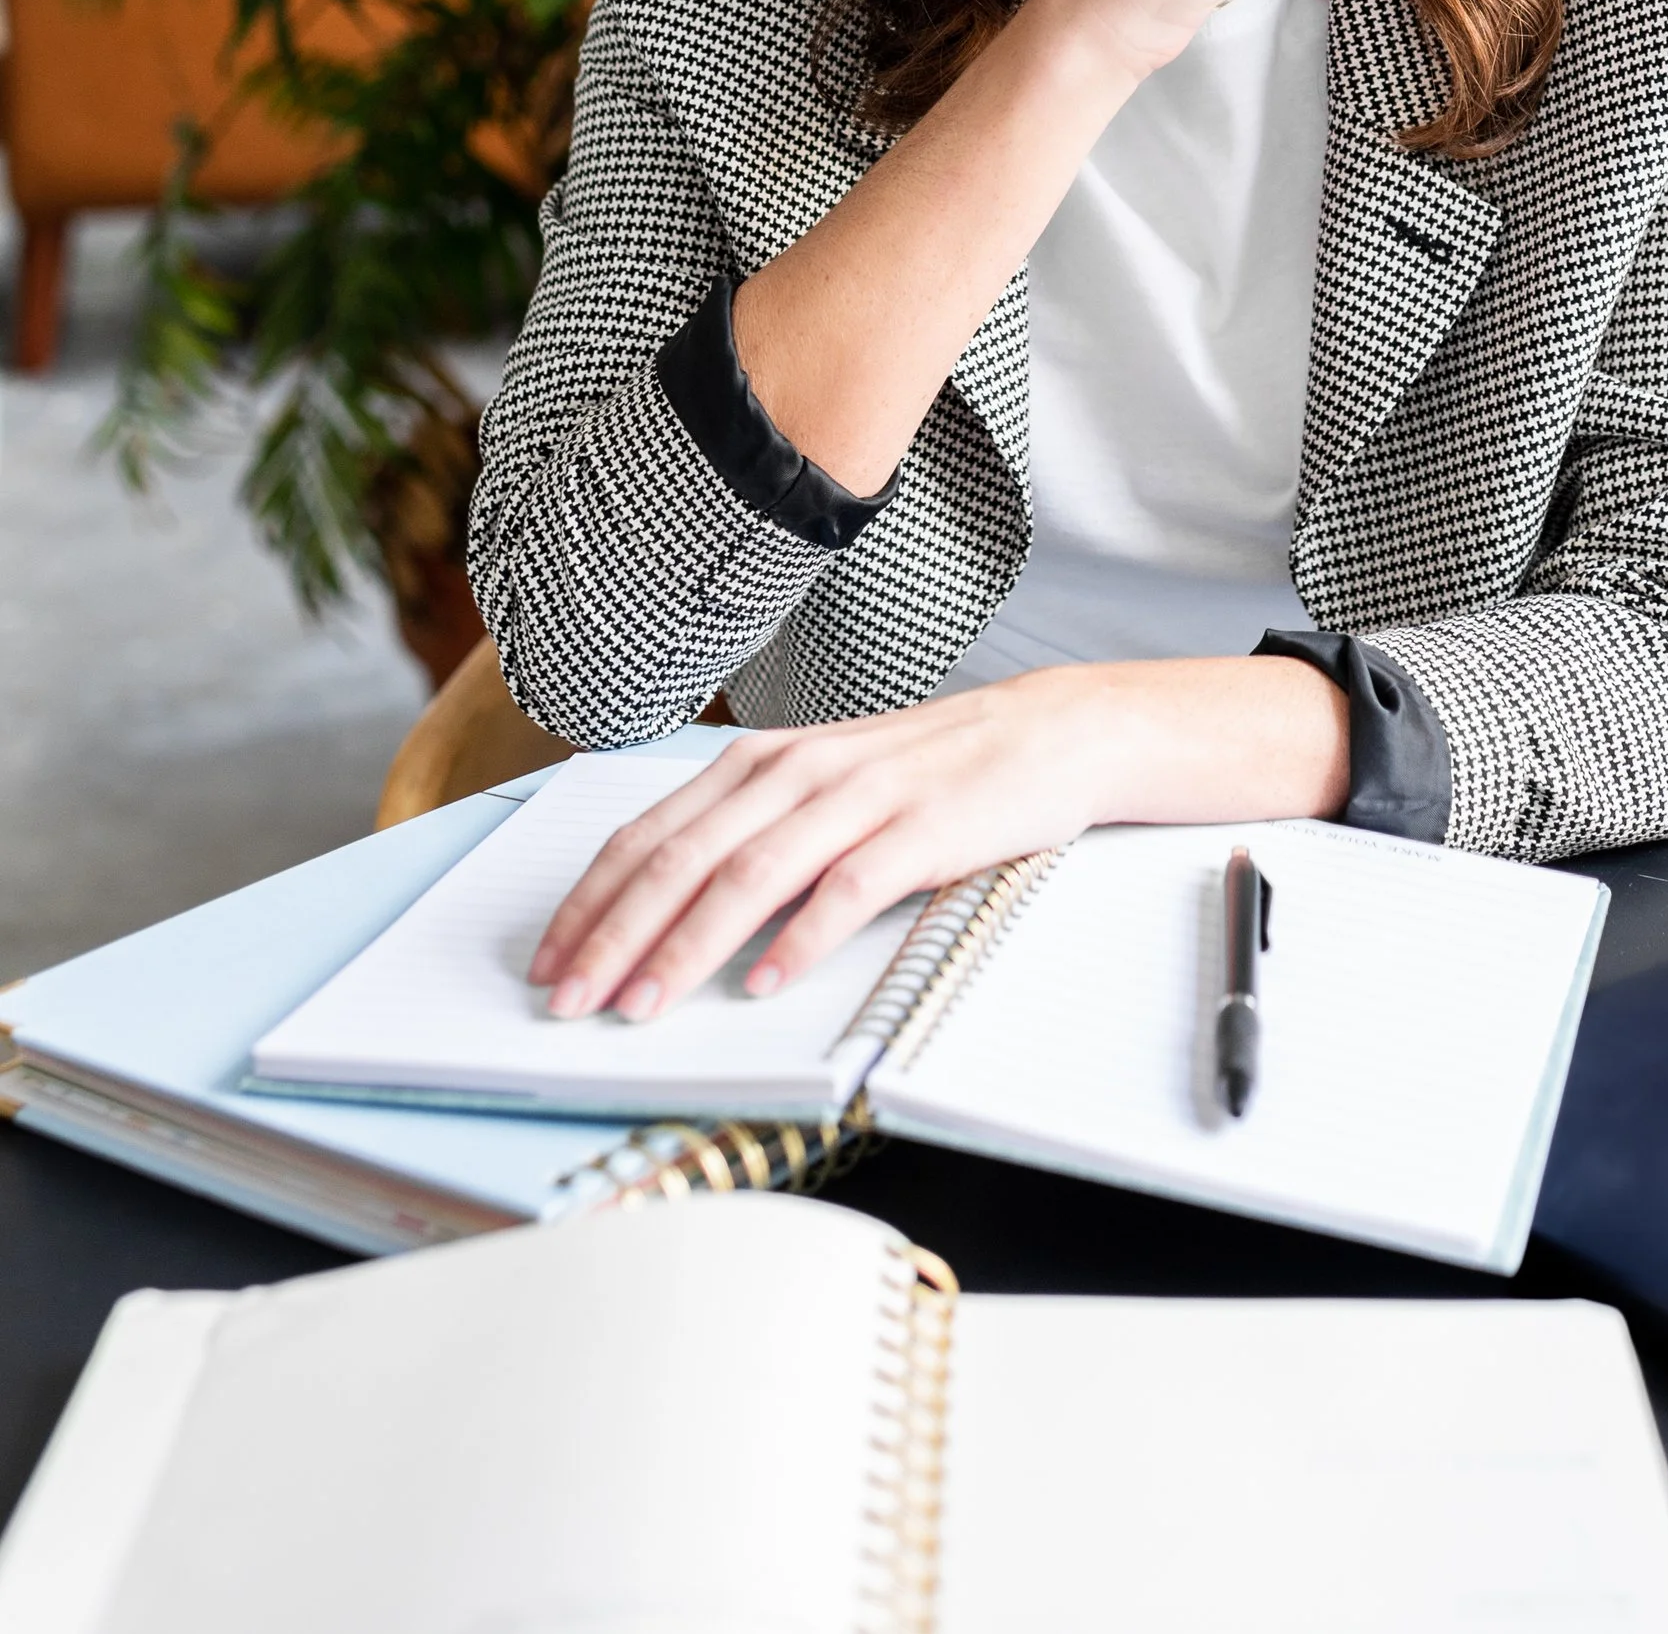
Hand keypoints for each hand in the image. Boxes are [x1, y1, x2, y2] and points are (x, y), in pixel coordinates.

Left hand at [530, 657, 1351, 1020]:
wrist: (1050, 730)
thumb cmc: (930, 769)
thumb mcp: (824, 783)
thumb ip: (750, 829)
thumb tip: (661, 901)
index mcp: (763, 762)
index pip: (652, 833)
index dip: (591, 899)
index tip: (549, 959)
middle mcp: (799, 772)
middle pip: (683, 858)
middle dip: (615, 933)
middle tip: (568, 998)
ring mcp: (861, 798)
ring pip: (749, 875)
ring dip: (684, 946)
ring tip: (642, 1003)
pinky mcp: (923, 829)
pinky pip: (848, 887)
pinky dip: (799, 937)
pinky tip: (764, 980)